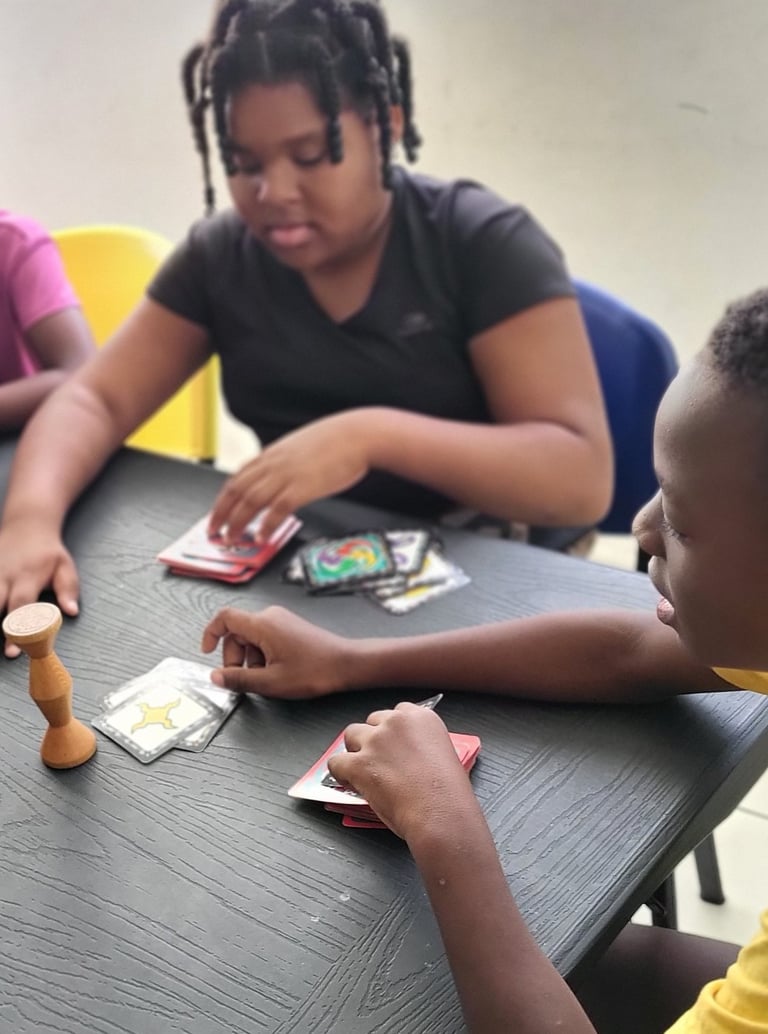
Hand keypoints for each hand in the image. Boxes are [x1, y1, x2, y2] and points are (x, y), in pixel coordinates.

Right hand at [0, 519, 78, 656]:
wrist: (27, 523)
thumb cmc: (48, 551)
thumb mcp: (64, 566)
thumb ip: (68, 589)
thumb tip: (71, 612)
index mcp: (27, 576)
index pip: (21, 606)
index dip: (18, 629)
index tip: (14, 651)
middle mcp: (5, 576)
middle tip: (4, 653)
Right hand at [201, 605, 351, 697]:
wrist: (346, 664)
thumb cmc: (313, 671)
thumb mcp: (270, 682)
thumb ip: (239, 679)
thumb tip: (215, 677)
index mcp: (262, 624)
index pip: (224, 618)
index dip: (210, 634)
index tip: (207, 653)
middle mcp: (270, 616)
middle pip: (237, 632)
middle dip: (234, 657)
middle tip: (244, 680)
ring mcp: (281, 620)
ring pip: (251, 638)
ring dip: (250, 659)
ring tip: (267, 678)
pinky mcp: (289, 627)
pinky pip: (265, 638)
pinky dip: (263, 655)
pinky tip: (276, 671)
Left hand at [208, 411, 374, 542]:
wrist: (359, 435)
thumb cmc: (338, 441)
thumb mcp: (302, 447)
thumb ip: (287, 461)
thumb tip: (280, 476)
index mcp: (273, 454)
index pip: (238, 477)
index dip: (223, 497)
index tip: (217, 512)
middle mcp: (274, 463)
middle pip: (236, 489)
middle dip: (220, 513)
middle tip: (213, 531)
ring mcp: (287, 475)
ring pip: (250, 500)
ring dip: (237, 522)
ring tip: (230, 538)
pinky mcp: (302, 487)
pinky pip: (277, 509)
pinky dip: (266, 524)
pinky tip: (262, 536)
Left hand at [328, 704, 475, 840]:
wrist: (441, 814)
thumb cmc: (448, 795)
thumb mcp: (444, 756)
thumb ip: (422, 746)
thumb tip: (406, 756)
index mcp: (422, 718)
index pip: (398, 712)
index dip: (392, 731)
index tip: (393, 744)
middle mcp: (397, 723)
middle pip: (372, 721)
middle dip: (373, 738)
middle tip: (378, 760)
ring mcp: (376, 741)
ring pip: (351, 735)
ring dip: (355, 751)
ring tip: (361, 770)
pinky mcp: (359, 763)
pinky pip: (336, 762)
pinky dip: (340, 773)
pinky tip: (350, 783)